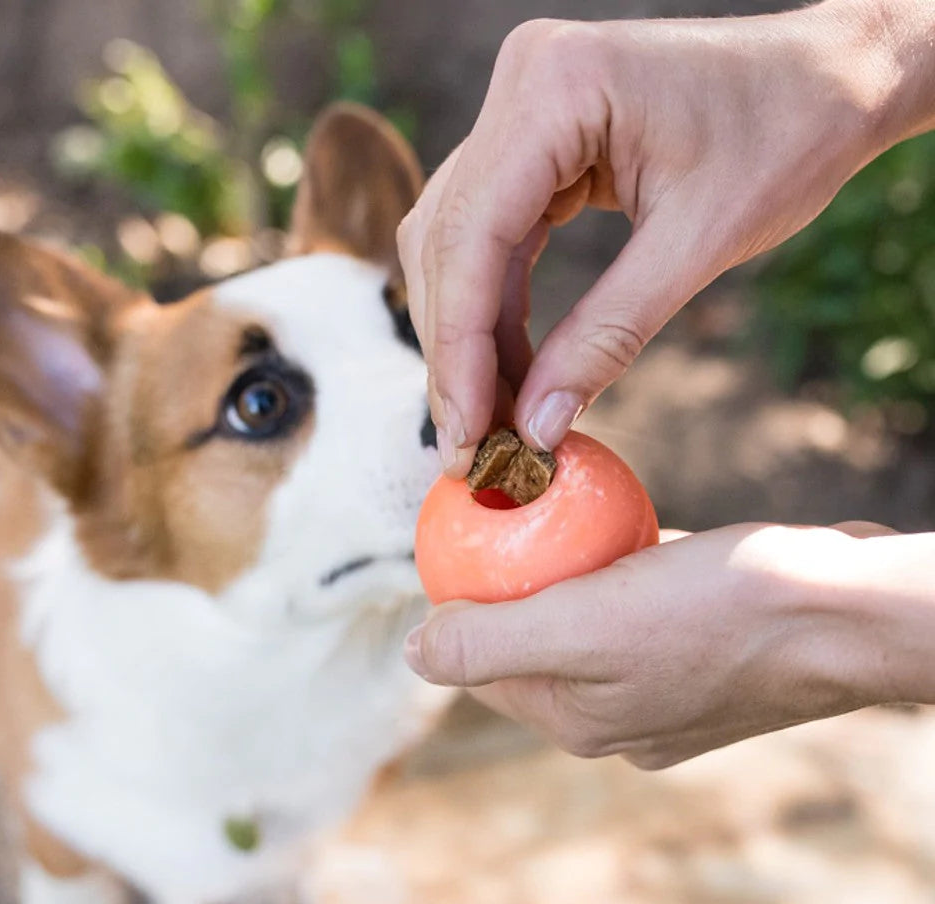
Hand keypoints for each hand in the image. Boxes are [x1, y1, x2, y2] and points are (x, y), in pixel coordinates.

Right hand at [398, 1, 931, 473]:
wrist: (833, 76)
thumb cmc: (788, 133)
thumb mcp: (700, 243)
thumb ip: (609, 335)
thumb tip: (537, 425)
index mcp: (556, 88)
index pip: (472, 236)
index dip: (459, 348)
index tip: (465, 435)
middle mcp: (522, 86)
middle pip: (448, 244)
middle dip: (457, 355)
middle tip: (472, 449)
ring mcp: (522, 109)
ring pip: (456, 246)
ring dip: (470, 339)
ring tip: (493, 422)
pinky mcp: (536, 140)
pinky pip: (492, 238)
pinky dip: (496, 310)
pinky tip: (513, 372)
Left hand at [404, 523, 911, 768]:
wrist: (849, 613)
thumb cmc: (718, 612)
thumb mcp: (583, 624)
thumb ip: (490, 643)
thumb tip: (414, 654)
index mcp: (578, 723)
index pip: (484, 666)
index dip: (462, 603)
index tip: (460, 531)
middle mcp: (620, 723)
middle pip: (535, 646)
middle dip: (515, 586)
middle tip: (510, 510)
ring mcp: (671, 698)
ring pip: (591, 626)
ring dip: (572, 575)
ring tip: (565, 514)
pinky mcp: (713, 663)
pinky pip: (644, 613)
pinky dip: (628, 572)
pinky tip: (630, 528)